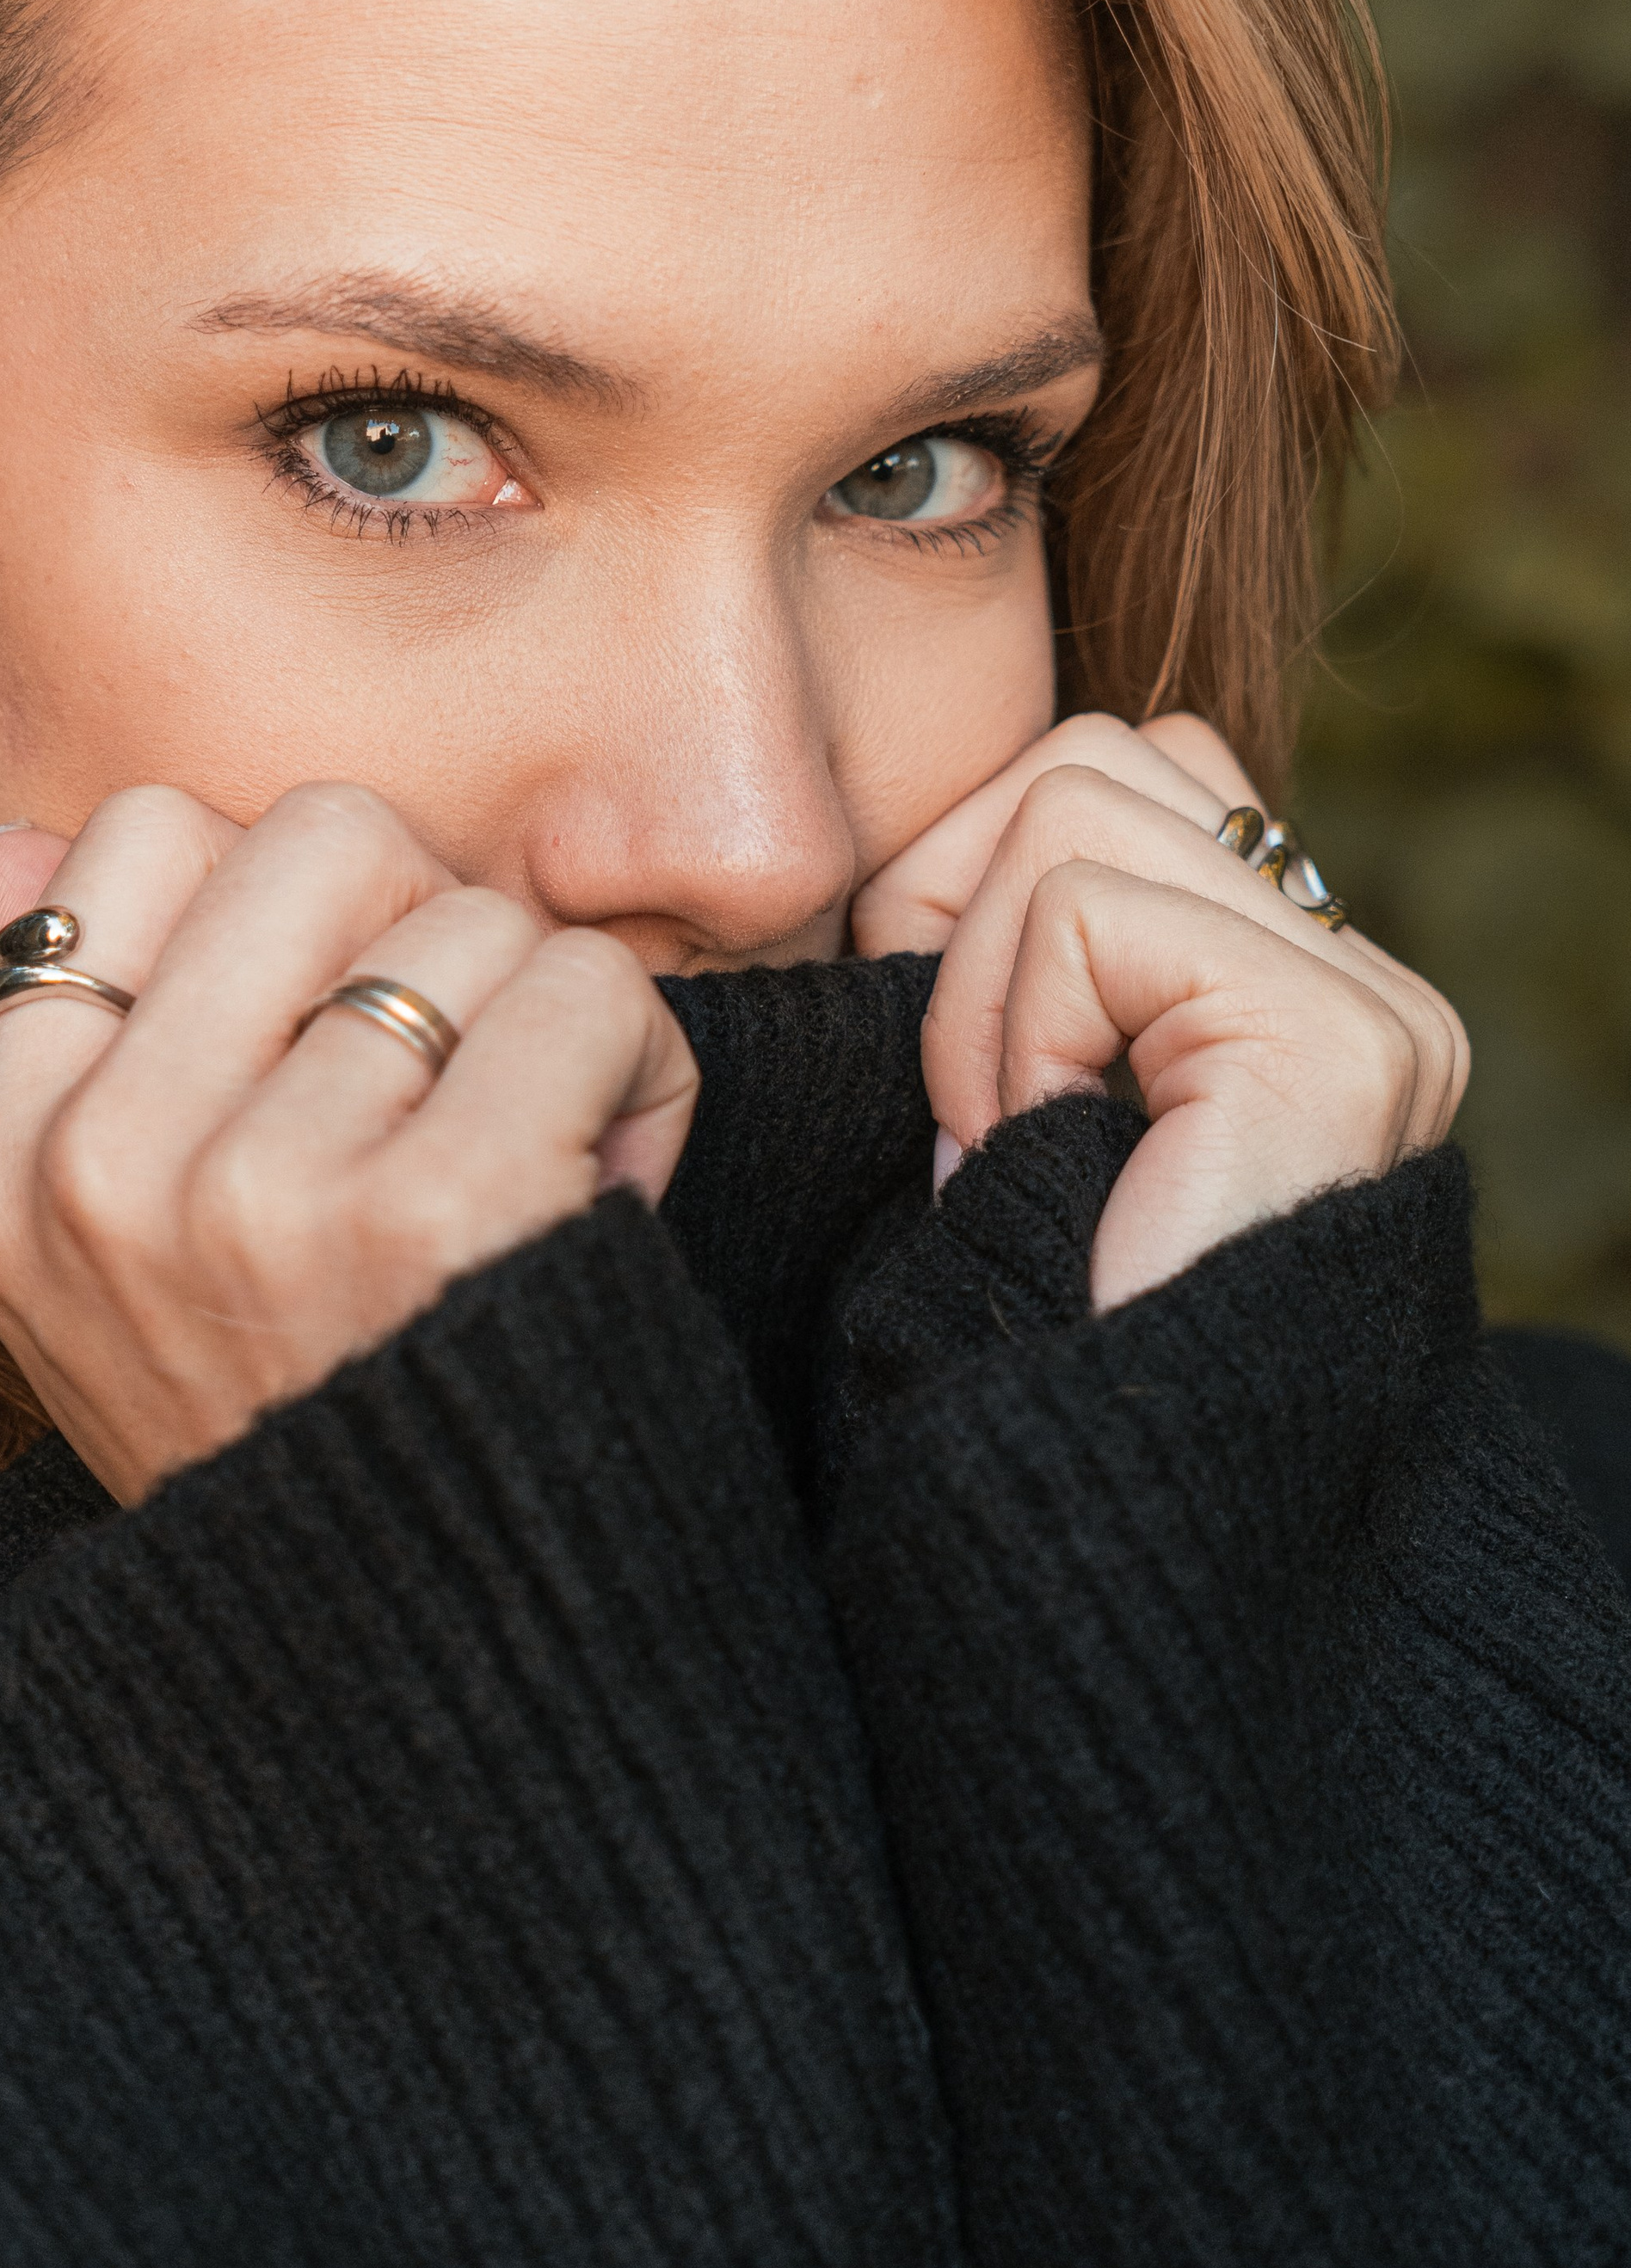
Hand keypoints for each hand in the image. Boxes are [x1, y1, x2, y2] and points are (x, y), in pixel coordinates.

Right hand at [0, 785, 698, 1501]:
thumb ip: (61, 1046)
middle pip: (325, 836)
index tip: (328, 1047)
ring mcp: (254, 1194)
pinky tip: (612, 1180)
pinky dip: (641, 1068)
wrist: (416, 1684)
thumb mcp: (106, 1272)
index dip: (290, 908)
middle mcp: (99, 1171)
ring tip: (537, 1160)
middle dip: (431, 928)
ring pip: (472, 919)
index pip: (140, 836)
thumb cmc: (295, 1439)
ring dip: (549, 1019)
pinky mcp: (427, 1216)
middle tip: (460, 1082)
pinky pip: (582, 989)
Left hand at [850, 714, 1468, 1309]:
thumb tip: (901, 842)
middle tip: (968, 1103)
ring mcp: (1367, 1000)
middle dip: (958, 907)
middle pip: (1092, 751)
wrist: (1083, 1517)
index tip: (954, 1076)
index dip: (967, 886)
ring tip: (1008, 1136)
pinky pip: (1086, 911)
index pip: (1111, 766)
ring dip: (981, 983)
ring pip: (1074, 797)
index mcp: (1290, 985)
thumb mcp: (998, 1103)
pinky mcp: (1330, 1038)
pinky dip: (1010, 1030)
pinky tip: (1037, 1151)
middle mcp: (1361, 978)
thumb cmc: (1005, 1329)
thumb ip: (1009, 955)